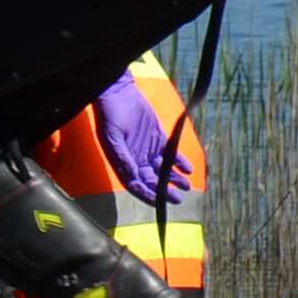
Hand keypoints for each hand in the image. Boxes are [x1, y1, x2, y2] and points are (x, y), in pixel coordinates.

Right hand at [94, 73, 194, 204]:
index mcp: (122, 162)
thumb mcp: (112, 138)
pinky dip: (180, 162)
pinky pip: (171, 154)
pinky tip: (188, 169)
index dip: (147, 195)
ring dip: (174, 179)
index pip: (135, 184)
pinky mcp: (158, 138)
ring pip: (163, 170)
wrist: (118, 94)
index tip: (160, 202)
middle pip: (151, 180)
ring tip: (186, 186)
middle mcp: (135, 159)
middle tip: (177, 198)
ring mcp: (147, 149)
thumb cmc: (110, 116)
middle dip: (164, 190)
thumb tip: (133, 176)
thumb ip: (123, 157)